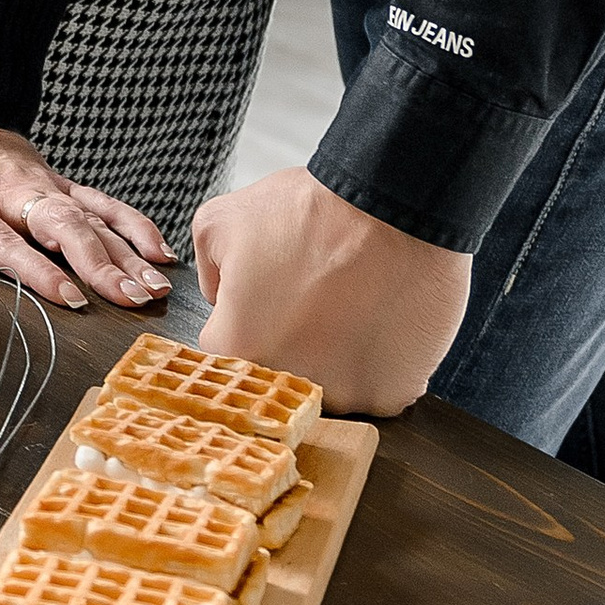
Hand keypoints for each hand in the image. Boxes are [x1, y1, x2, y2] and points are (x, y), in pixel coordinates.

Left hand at [0, 110, 172, 312]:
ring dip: (125, 253)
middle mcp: (11, 193)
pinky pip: (102, 202)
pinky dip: (133, 224)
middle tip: (130, 299)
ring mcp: (41, 186)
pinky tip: (159, 252)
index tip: (68, 296)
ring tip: (153, 288)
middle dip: (100, 265)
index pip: (4, 241)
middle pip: (62, 230)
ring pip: (91, 220)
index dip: (37, 269)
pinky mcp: (58, 182)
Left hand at [191, 166, 471, 415]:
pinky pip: (375, 385)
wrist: (395, 209)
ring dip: (336, 352)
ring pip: (330, 383)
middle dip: (291, 339)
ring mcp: (345, 395)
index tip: (269, 297)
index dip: (246, 318)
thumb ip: (208, 271)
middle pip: (280, 372)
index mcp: (241, 347)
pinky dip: (378, 359)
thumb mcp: (222, 219)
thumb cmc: (314, 213)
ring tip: (352, 304)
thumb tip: (222, 299)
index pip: (227, 349)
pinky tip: (380, 318)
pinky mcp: (390, 395)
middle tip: (313, 297)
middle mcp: (291, 382)